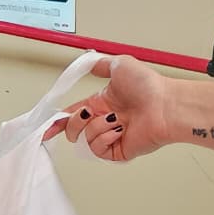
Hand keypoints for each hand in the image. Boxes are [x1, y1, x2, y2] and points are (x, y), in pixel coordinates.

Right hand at [45, 55, 170, 161]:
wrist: (165, 105)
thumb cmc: (148, 85)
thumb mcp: (120, 65)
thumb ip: (100, 65)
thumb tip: (89, 63)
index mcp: (102, 103)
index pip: (73, 114)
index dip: (58, 121)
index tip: (48, 126)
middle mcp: (105, 121)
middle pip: (73, 129)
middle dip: (74, 122)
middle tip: (88, 113)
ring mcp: (111, 137)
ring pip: (84, 139)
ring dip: (95, 127)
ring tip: (114, 120)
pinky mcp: (118, 151)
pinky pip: (97, 149)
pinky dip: (104, 138)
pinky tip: (118, 130)